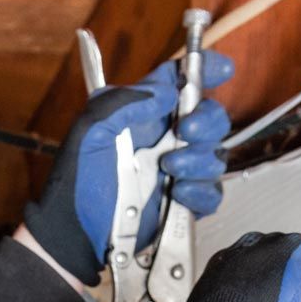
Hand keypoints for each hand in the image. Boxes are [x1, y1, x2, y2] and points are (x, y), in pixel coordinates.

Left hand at [24, 53, 234, 285]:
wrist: (77, 232)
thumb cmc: (77, 180)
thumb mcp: (91, 130)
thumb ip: (126, 102)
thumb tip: (167, 92)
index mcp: (144, 114)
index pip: (180, 82)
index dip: (205, 70)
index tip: (223, 69)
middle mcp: (165, 139)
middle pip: (210, 117)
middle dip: (206, 121)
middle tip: (185, 132)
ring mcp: (177, 171)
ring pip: (214, 155)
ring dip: (199, 159)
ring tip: (169, 170)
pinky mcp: (183, 203)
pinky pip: (212, 192)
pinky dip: (202, 191)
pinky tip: (179, 194)